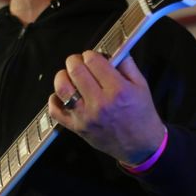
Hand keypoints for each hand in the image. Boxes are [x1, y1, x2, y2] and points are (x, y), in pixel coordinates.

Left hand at [48, 51, 165, 164]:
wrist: (140, 145)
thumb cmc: (142, 113)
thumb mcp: (141, 86)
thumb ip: (126, 65)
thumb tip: (110, 50)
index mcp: (117, 90)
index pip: (93, 61)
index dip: (90, 54)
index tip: (92, 56)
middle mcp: (99, 103)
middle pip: (75, 71)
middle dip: (74, 61)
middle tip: (78, 62)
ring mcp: (85, 117)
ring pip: (62, 89)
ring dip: (62, 76)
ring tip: (68, 76)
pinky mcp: (76, 128)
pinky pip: (56, 111)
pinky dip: (54, 99)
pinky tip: (62, 95)